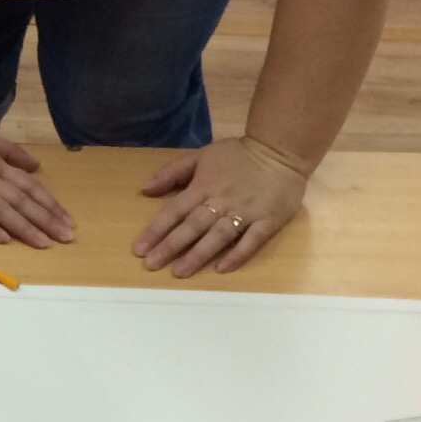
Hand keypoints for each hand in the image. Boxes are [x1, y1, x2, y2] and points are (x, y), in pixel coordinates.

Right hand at [0, 119, 76, 248]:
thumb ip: (7, 150)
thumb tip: (34, 165)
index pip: (29, 186)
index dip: (49, 204)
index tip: (67, 221)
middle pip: (21, 201)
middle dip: (46, 220)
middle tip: (66, 237)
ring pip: (2, 210)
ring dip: (24, 227)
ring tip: (44, 243)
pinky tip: (3, 239)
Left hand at [133, 136, 306, 275]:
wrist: (280, 150)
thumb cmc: (238, 155)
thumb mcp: (201, 155)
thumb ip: (173, 172)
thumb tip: (146, 190)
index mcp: (203, 186)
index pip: (174, 210)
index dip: (156, 230)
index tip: (140, 250)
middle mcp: (221, 200)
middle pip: (193, 225)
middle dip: (171, 246)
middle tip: (152, 265)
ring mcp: (246, 211)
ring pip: (219, 235)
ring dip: (199, 254)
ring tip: (180, 272)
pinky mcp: (268, 220)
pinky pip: (251, 240)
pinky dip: (238, 254)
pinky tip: (222, 268)